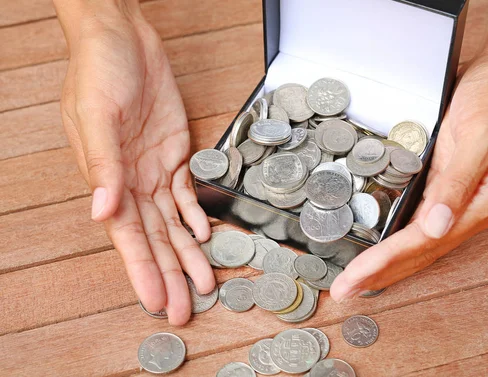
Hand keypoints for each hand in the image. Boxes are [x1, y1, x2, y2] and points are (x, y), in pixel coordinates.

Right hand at [56, 1, 213, 324]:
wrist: (123, 38)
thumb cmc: (99, 71)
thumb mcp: (96, 116)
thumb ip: (102, 166)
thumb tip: (101, 212)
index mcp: (108, 178)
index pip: (128, 236)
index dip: (143, 270)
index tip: (157, 301)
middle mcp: (131, 180)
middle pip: (155, 237)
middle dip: (170, 274)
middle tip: (187, 308)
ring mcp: (154, 168)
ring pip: (174, 222)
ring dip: (189, 252)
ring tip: (203, 282)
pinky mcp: (174, 153)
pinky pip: (187, 192)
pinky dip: (196, 215)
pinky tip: (205, 235)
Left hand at [330, 55, 487, 300]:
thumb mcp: (477, 136)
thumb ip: (456, 183)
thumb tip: (437, 227)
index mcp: (481, 202)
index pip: (423, 241)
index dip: (385, 262)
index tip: (354, 278)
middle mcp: (469, 209)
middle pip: (419, 253)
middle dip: (380, 275)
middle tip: (344, 292)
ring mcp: (459, 202)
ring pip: (419, 246)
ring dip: (387, 266)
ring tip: (357, 281)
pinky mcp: (447, 189)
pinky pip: (419, 227)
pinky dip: (397, 244)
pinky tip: (381, 252)